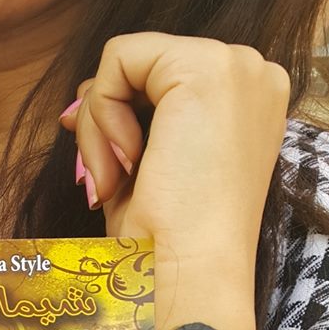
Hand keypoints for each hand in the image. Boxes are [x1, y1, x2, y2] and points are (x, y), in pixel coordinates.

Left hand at [59, 32, 290, 266]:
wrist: (194, 269)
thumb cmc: (170, 237)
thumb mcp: (145, 167)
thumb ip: (120, 123)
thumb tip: (78, 99)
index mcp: (245, 101)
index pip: (158, 81)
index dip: (115, 115)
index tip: (103, 165)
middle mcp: (250, 73)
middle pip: (142, 67)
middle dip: (103, 119)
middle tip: (107, 178)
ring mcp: (235, 65)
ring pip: (126, 62)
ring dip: (100, 124)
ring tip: (117, 178)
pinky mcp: (205, 66)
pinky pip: (119, 60)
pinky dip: (102, 112)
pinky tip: (127, 160)